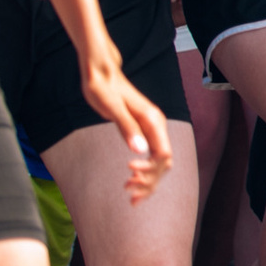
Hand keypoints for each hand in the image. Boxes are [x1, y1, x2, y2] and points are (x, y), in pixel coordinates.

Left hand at [81, 58, 174, 202]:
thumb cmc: (102, 88)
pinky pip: (151, 155)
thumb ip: (127, 128)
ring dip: (148, 180)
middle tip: (128, 191)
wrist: (101, 73)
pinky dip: (144, 171)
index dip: (151, 169)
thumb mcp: (111, 108)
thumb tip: (140, 151)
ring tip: (129, 191)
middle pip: (164, 162)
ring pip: (159, 162)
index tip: (130, 171)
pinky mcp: (143, 131)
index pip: (163, 154)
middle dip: (150, 180)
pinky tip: (131, 179)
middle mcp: (157, 126)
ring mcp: (151, 129)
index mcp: (153, 121)